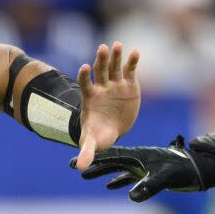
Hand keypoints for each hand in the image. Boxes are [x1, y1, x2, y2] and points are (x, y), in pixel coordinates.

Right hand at [70, 137, 202, 201]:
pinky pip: (128, 177)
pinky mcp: (147, 173)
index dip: (92, 159)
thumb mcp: (164, 178)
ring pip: (116, 168)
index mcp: (136, 155)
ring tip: (86, 176)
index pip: (109, 157)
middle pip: (109, 161)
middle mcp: (136, 159)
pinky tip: (109, 186)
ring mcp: (141, 166)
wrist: (197, 169)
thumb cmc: (182, 170)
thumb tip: (131, 198)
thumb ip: (148, 187)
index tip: (76, 161)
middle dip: (92, 165)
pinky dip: (117, 180)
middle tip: (74, 167)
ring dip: (102, 172)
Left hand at [74, 42, 140, 169]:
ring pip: (114, 67)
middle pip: (100, 71)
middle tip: (103, 48)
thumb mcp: (92, 143)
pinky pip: (130, 70)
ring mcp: (115, 84)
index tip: (85, 67)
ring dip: (116, 56)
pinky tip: (136, 52)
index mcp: (90, 98)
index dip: (84, 76)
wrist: (111, 128)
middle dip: (101, 60)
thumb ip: (85, 152)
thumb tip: (79, 168)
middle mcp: (102, 88)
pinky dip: (132, 61)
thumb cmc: (99, 134)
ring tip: (118, 45)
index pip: (85, 83)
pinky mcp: (128, 84)